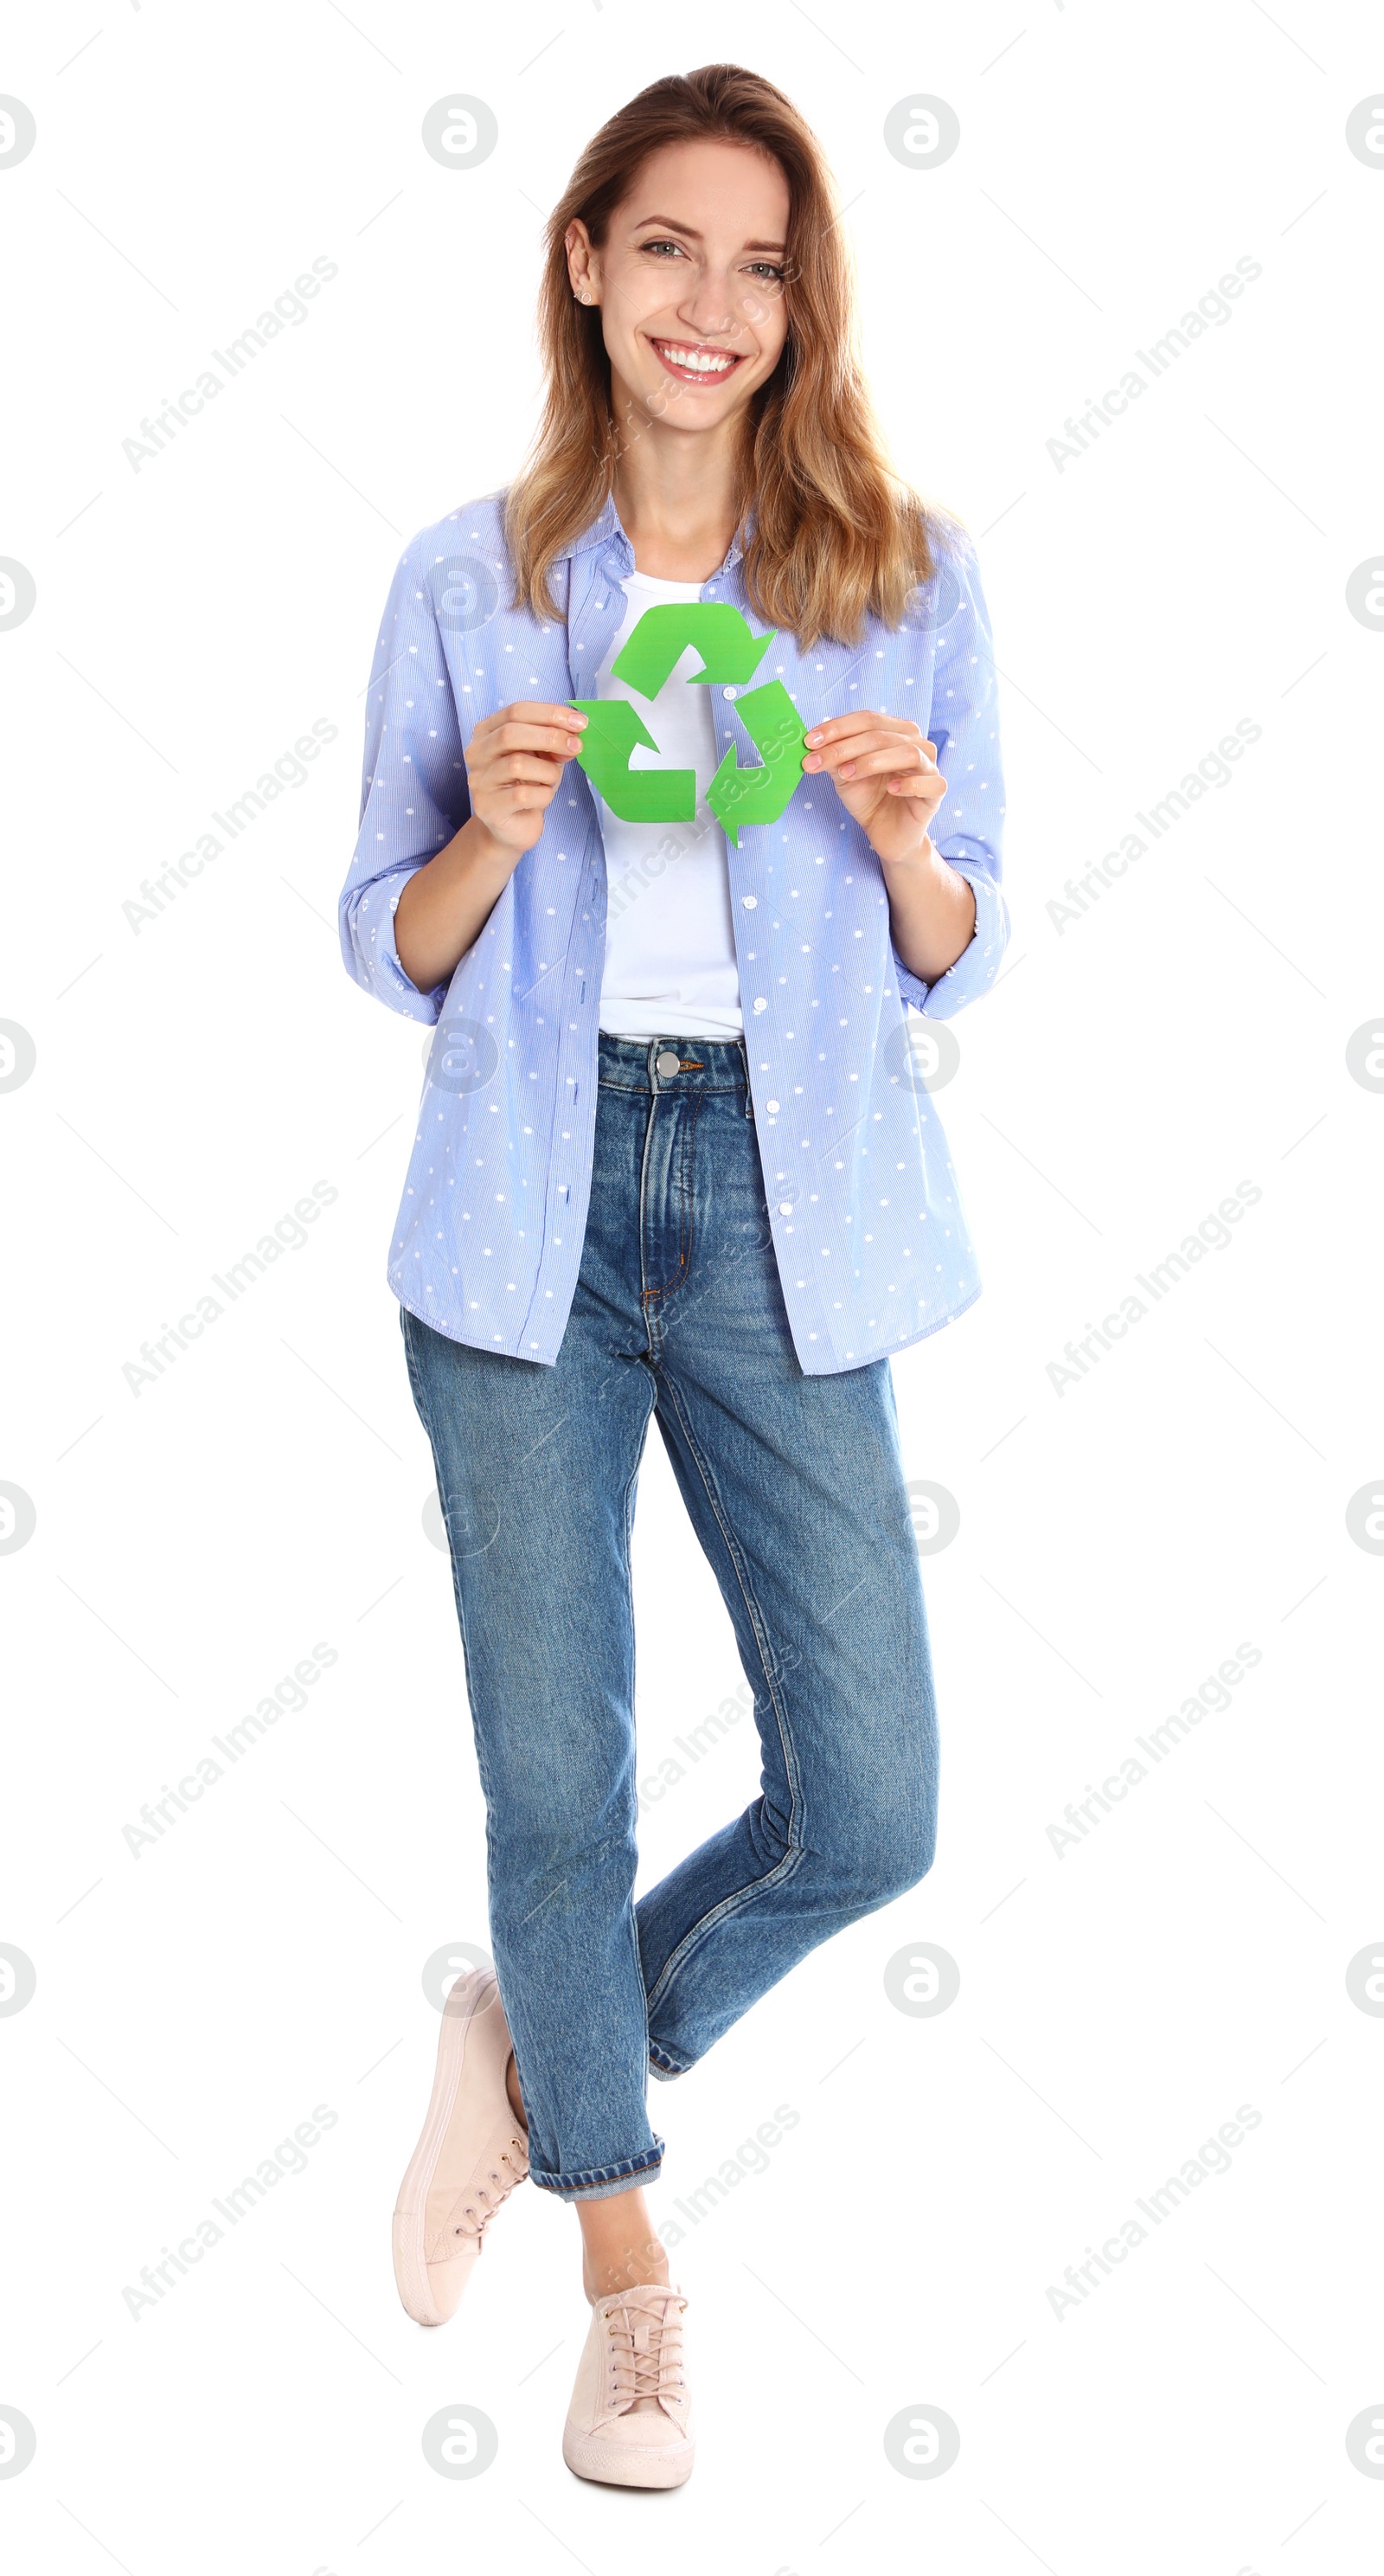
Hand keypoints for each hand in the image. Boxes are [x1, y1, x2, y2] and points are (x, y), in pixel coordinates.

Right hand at [465, 700, 588, 858]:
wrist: (514, 826)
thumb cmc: (528, 785)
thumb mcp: (543, 757)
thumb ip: (554, 742)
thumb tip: (573, 736)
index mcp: (487, 732)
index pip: (516, 711)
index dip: (550, 713)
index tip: (580, 722)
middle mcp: (476, 753)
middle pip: (510, 733)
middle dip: (550, 737)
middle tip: (576, 745)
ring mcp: (479, 781)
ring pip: (517, 764)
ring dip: (547, 771)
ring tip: (551, 781)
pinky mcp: (488, 808)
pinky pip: (522, 795)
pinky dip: (543, 795)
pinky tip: (542, 798)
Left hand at [801, 713, 945, 867]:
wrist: (888, 834)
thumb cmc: (871, 799)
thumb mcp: (845, 775)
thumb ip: (834, 757)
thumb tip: (812, 743)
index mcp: (895, 731)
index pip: (866, 719)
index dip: (837, 728)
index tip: (809, 742)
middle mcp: (916, 743)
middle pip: (880, 735)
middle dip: (844, 747)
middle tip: (816, 761)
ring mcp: (929, 765)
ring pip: (906, 752)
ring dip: (872, 761)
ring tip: (847, 774)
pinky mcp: (937, 791)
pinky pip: (929, 782)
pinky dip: (909, 783)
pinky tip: (891, 789)